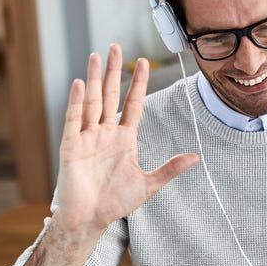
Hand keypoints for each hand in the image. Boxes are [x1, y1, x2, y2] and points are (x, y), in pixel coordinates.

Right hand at [53, 45, 198, 242]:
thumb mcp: (148, 184)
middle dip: (113, 71)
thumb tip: (195, 157)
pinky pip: (73, 120)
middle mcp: (104, 132)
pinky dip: (75, 102)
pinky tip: (79, 84)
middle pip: (110, 95)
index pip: (133, 103)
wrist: (91, 219)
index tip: (144, 62)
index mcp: (124, 138)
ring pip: (91, 101)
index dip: (138, 83)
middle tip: (116, 46)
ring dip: (93, 78)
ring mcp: (87, 137)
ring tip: (96, 56)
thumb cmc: (116, 202)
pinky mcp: (71, 146)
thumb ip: (170, 168)